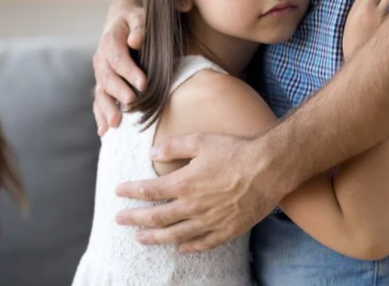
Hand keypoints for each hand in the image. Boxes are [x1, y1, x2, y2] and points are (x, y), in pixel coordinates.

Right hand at [93, 2, 146, 135]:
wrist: (122, 22)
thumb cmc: (135, 20)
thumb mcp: (139, 16)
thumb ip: (139, 26)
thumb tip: (135, 40)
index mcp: (109, 41)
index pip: (117, 58)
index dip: (129, 71)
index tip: (143, 84)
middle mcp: (101, 59)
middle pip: (107, 78)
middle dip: (119, 92)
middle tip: (132, 103)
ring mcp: (100, 74)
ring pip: (100, 93)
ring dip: (107, 108)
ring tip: (115, 124)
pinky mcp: (102, 84)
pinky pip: (99, 101)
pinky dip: (100, 116)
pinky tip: (104, 132)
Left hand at [114, 133, 284, 252]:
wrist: (269, 168)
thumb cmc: (236, 151)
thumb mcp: (202, 140)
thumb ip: (174, 146)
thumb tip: (152, 153)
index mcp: (185, 183)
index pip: (149, 190)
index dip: (131, 192)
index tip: (118, 192)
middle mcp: (193, 206)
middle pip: (157, 217)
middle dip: (134, 219)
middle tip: (119, 220)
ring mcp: (210, 221)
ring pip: (175, 235)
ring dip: (154, 238)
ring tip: (140, 238)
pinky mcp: (227, 230)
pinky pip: (202, 244)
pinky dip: (188, 247)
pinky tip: (179, 248)